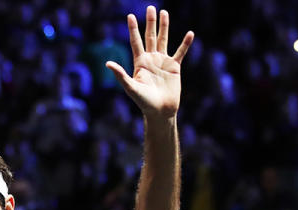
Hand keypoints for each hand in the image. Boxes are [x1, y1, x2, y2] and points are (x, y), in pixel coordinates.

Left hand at [106, 6, 193, 120]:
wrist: (160, 111)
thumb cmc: (144, 102)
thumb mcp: (131, 88)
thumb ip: (120, 75)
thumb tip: (107, 64)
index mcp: (139, 63)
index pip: (135, 41)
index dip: (133, 29)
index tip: (130, 15)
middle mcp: (151, 60)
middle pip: (150, 36)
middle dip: (150, 22)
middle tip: (150, 7)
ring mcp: (163, 62)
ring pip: (164, 40)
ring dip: (164, 27)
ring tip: (164, 13)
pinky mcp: (174, 67)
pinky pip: (180, 52)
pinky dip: (185, 44)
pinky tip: (190, 33)